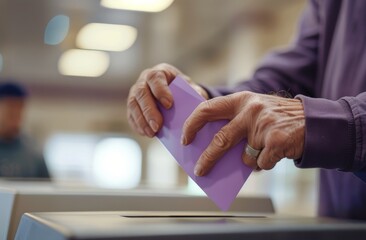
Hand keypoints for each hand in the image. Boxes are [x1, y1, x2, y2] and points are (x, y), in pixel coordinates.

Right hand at [127, 63, 208, 136]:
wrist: (177, 95)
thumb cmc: (184, 91)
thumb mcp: (192, 88)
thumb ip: (195, 92)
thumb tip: (198, 99)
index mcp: (160, 72)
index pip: (155, 77)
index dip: (160, 90)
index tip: (169, 105)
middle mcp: (144, 80)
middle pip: (141, 92)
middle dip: (149, 110)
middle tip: (158, 125)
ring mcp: (136, 92)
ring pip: (133, 104)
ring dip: (142, 120)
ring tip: (152, 133)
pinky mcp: (133, 105)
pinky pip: (130, 114)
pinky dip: (137, 125)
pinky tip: (146, 133)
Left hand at [181, 91, 304, 175]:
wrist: (312, 121)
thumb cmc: (276, 118)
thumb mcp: (254, 111)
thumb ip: (235, 123)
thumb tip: (212, 150)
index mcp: (241, 100)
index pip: (207, 109)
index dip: (192, 124)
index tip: (186, 138)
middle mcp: (250, 110)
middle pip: (220, 139)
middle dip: (207, 159)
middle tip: (199, 170)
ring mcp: (263, 126)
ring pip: (244, 157)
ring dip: (248, 161)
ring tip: (260, 152)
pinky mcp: (275, 141)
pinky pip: (261, 164)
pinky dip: (265, 164)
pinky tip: (274, 153)